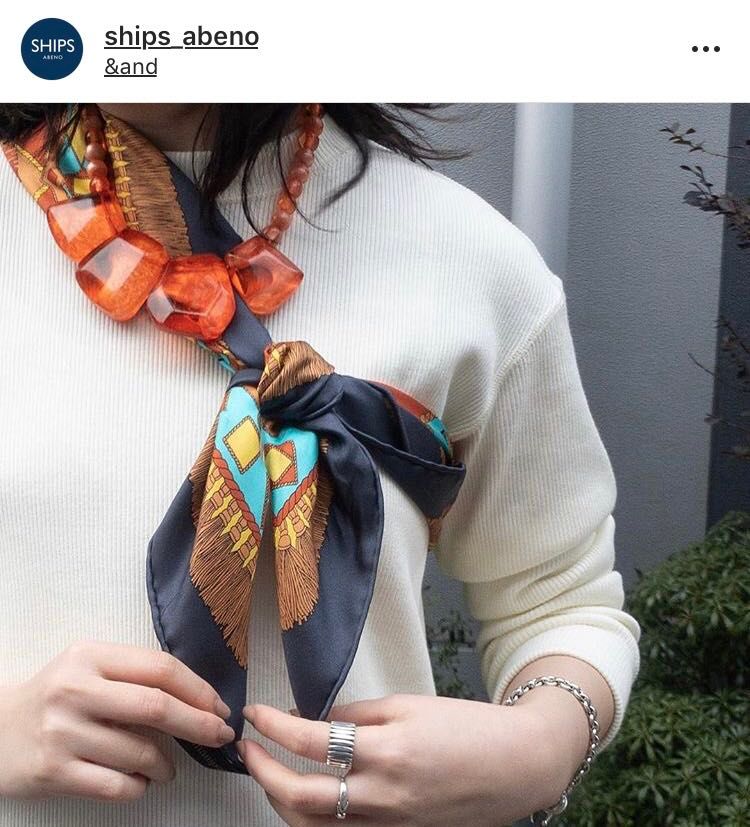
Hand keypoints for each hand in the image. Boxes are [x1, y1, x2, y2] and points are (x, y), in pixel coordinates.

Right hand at [0, 640, 234, 802]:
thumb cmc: (57, 696)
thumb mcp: (90, 668)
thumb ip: (135, 675)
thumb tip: (199, 698)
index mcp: (91, 656)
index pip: (160, 669)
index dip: (199, 689)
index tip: (220, 706)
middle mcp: (76, 690)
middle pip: (157, 707)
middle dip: (199, 724)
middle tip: (220, 735)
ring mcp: (63, 732)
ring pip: (139, 752)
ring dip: (166, 764)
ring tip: (167, 766)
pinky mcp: (53, 772)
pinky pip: (117, 785)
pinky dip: (139, 786)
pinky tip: (139, 780)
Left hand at [237, 693, 579, 825]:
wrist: (514, 766)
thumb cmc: (467, 728)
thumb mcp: (409, 705)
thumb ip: (358, 714)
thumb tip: (315, 719)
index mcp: (387, 751)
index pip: (311, 740)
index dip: (274, 725)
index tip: (256, 712)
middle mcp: (382, 795)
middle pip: (300, 796)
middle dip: (262, 771)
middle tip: (247, 747)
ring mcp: (388, 825)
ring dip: (279, 801)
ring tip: (268, 773)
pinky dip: (311, 821)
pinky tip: (303, 801)